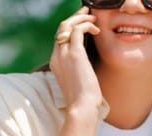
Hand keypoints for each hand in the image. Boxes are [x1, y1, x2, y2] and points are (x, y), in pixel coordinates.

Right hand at [49, 6, 102, 121]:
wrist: (81, 107)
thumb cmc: (82, 99)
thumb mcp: (77, 81)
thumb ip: (78, 70)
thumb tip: (85, 68)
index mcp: (55, 62)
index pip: (59, 38)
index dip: (70, 27)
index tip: (82, 22)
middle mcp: (56, 56)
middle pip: (61, 28)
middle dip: (75, 17)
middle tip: (87, 12)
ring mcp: (64, 54)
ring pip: (67, 25)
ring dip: (81, 18)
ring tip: (93, 18)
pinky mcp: (75, 54)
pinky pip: (78, 30)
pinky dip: (87, 25)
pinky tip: (96, 29)